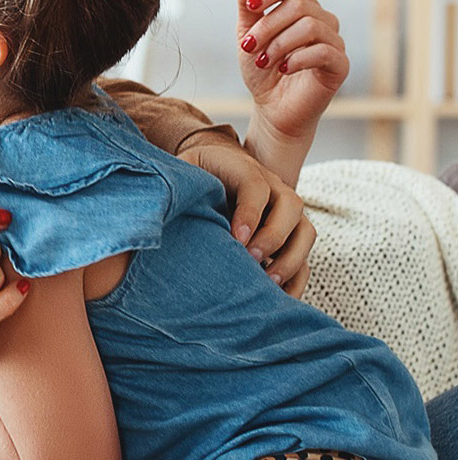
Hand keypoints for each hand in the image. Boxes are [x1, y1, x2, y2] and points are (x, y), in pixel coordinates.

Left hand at [179, 143, 314, 296]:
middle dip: (273, 235)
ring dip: (291, 258)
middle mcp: (273, 187)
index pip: (255, 185)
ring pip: (305, 232)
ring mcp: (285, 212)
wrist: (210, 173)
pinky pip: (304, 257)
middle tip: (251, 258)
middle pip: (291, 205)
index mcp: (243, 168)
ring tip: (268, 282)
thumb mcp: (186, 173)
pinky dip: (297, 279)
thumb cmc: (194, 177)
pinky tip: (279, 298)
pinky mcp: (289, 237)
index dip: (250, 212)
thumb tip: (161, 210)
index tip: (237, 238)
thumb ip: (181, 185)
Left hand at [236, 0, 348, 173]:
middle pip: (299, 6)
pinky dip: (298, 58)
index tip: (249, 6)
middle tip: (247, 47)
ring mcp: (335, 42)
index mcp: (301, 9)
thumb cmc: (261, 68)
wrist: (272, 108)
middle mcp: (322, 21)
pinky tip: (283, 69)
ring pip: (311, 26)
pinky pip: (325, 51)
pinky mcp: (340, 65)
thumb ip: (248, 4)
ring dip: (278, 44)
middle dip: (267, 26)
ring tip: (261, 61)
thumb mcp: (247, 33)